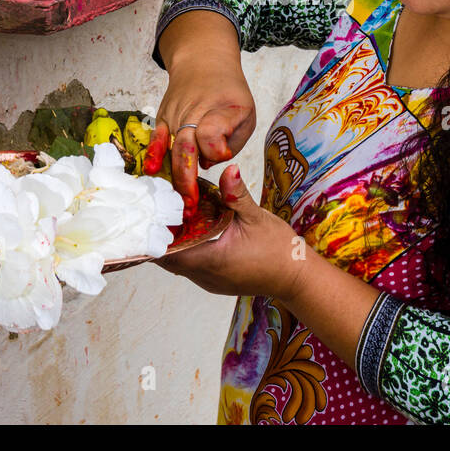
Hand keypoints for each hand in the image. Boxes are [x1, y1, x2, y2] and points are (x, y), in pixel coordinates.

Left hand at [154, 164, 306, 301]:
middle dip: (160, 235)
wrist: (297, 278)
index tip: (152, 213)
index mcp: (211, 260)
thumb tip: (229, 168)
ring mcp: (209, 281)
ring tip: (173, 216)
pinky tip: (193, 230)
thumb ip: (237, 194)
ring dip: (174, 243)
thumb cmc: (279, 250)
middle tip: (159, 209)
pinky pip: (191, 266)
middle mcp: (204, 275)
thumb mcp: (257, 217)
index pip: (167, 252)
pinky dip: (186, 249)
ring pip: (177, 263)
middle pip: (167, 258)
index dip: (154, 234)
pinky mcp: (215, 281)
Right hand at [156, 59, 256, 204]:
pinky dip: (152, 156)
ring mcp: (175, 115)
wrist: (203, 62)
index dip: (216, 148)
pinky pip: (155, 139)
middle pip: (187, 147)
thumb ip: (232, 142)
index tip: (222, 157)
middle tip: (191, 205)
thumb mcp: (246, 113)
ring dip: (174, 177)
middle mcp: (194, 112)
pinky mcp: (163, 118)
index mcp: (221, 110)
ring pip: (171, 149)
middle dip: (188, 179)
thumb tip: (206, 163)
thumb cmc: (229, 93)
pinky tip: (151, 172)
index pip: (211, 132)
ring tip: (178, 203)